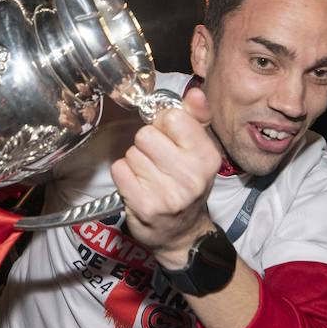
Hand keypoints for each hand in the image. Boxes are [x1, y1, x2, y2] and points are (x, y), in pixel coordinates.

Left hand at [109, 88, 221, 268]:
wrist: (181, 234)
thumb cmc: (187, 185)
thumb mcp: (199, 152)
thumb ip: (196, 118)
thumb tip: (194, 93)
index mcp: (207, 156)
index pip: (172, 117)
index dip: (164, 125)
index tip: (169, 139)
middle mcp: (191, 176)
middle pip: (146, 134)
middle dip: (147, 145)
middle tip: (157, 161)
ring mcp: (168, 193)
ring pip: (131, 153)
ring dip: (135, 162)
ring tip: (150, 176)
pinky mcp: (144, 206)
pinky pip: (119, 170)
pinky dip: (124, 176)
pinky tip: (138, 187)